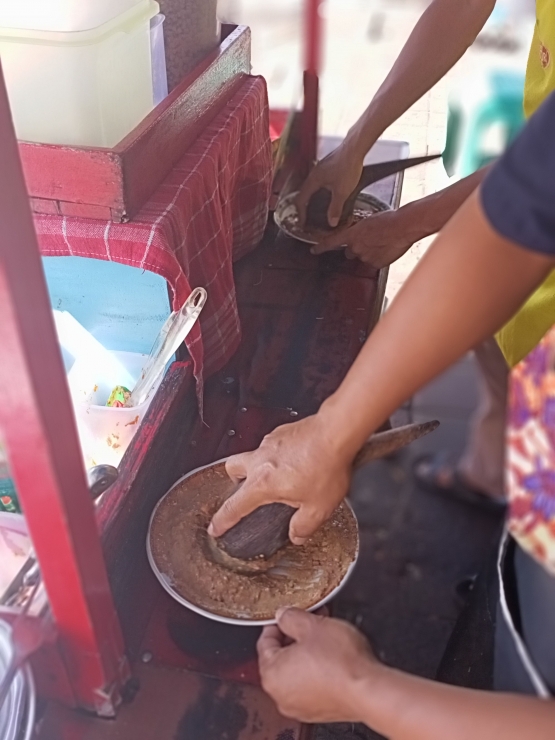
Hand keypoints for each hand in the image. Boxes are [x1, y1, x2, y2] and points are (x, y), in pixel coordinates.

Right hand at [208, 414, 353, 543]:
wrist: (337, 432)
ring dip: (260, 466)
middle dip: (234, 481)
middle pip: (232, 469)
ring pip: (254, 454)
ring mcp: (271, 442)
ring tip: (280, 477)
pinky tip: (297, 461)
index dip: (223, 520)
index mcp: (263, 483)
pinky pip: (273, 445)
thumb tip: (297, 535)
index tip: (215, 527)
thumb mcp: (319, 508)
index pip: (234, 506)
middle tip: (246, 492)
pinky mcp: (284, 431)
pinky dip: (279, 455)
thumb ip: (304, 526)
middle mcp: (261, 459)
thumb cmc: (327, 465)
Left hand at [257, 608, 377, 722]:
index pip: (265, 642)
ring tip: (324, 636)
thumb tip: (283, 616)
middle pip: (281, 657)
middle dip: (295, 636)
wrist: (369, 689)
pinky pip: (311, 685)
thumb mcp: (311, 625)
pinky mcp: (319, 711)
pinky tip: (332, 657)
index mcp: (271, 674)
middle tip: (310, 622)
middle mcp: (281, 695)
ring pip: (297, 671)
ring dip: (307, 652)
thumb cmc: (341, 662)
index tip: (288, 616)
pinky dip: (317, 670)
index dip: (278, 623)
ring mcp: (300, 706)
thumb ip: (290, 617)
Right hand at [296, 142, 363, 227]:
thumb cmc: (347, 166)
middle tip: (308, 216)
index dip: (300, 212)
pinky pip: (320, 180)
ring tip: (318, 206)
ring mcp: (320, 168)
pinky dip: (321, 189)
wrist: (355, 146)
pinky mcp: (328, 164)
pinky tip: (329, 192)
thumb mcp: (342, 192)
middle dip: (306, 205)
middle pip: (305, 192)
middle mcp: (314, 173)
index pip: (301, 199)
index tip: (302, 221)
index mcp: (313, 180)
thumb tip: (331, 222)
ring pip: (313, 185)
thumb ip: (336, 208)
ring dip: (314, 196)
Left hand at [312, 207, 417, 267]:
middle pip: (350, 252)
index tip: (314, 250)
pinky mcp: (375, 264)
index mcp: (352, 234)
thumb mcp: (370, 221)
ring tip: (382, 243)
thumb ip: (361, 231)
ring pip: (363, 257)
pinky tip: (386, 250)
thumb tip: (362, 236)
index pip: (331, 242)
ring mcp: (365, 257)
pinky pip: (374, 263)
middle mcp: (356, 247)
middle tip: (370, 241)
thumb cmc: (390, 220)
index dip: (321, 247)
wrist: (403, 226)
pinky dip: (379, 258)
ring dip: (370, 252)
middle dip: (357, 248)